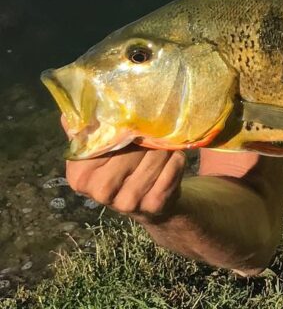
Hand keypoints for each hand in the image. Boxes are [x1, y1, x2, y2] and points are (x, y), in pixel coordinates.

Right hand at [62, 119, 185, 221]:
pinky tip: (173, 158)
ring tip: (165, 142)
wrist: (147, 203)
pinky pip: (171, 170)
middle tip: (155, 127)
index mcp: (80, 175)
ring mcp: (127, 203)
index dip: (120, 126)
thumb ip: (86, 131)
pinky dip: (176, 160)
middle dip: (146, 135)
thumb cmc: (122, 167)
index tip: (131, 117)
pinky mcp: (153, 206)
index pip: (101, 142)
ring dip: (164, 147)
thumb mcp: (101, 150)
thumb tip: (68, 114)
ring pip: (153, 158)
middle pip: (129, 150)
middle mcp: (100, 192)